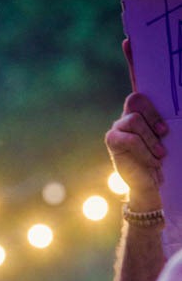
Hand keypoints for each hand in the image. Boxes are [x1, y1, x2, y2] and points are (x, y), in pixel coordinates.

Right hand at [105, 90, 166, 212]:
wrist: (149, 182)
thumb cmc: (160, 158)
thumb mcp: (165, 140)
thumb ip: (162, 127)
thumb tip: (168, 124)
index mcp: (139, 112)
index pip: (139, 97)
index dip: (151, 106)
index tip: (164, 127)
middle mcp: (126, 117)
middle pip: (135, 102)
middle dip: (153, 117)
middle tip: (164, 133)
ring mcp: (117, 128)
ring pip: (134, 120)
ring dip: (151, 138)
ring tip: (161, 154)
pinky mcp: (112, 141)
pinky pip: (130, 139)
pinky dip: (145, 152)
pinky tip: (154, 162)